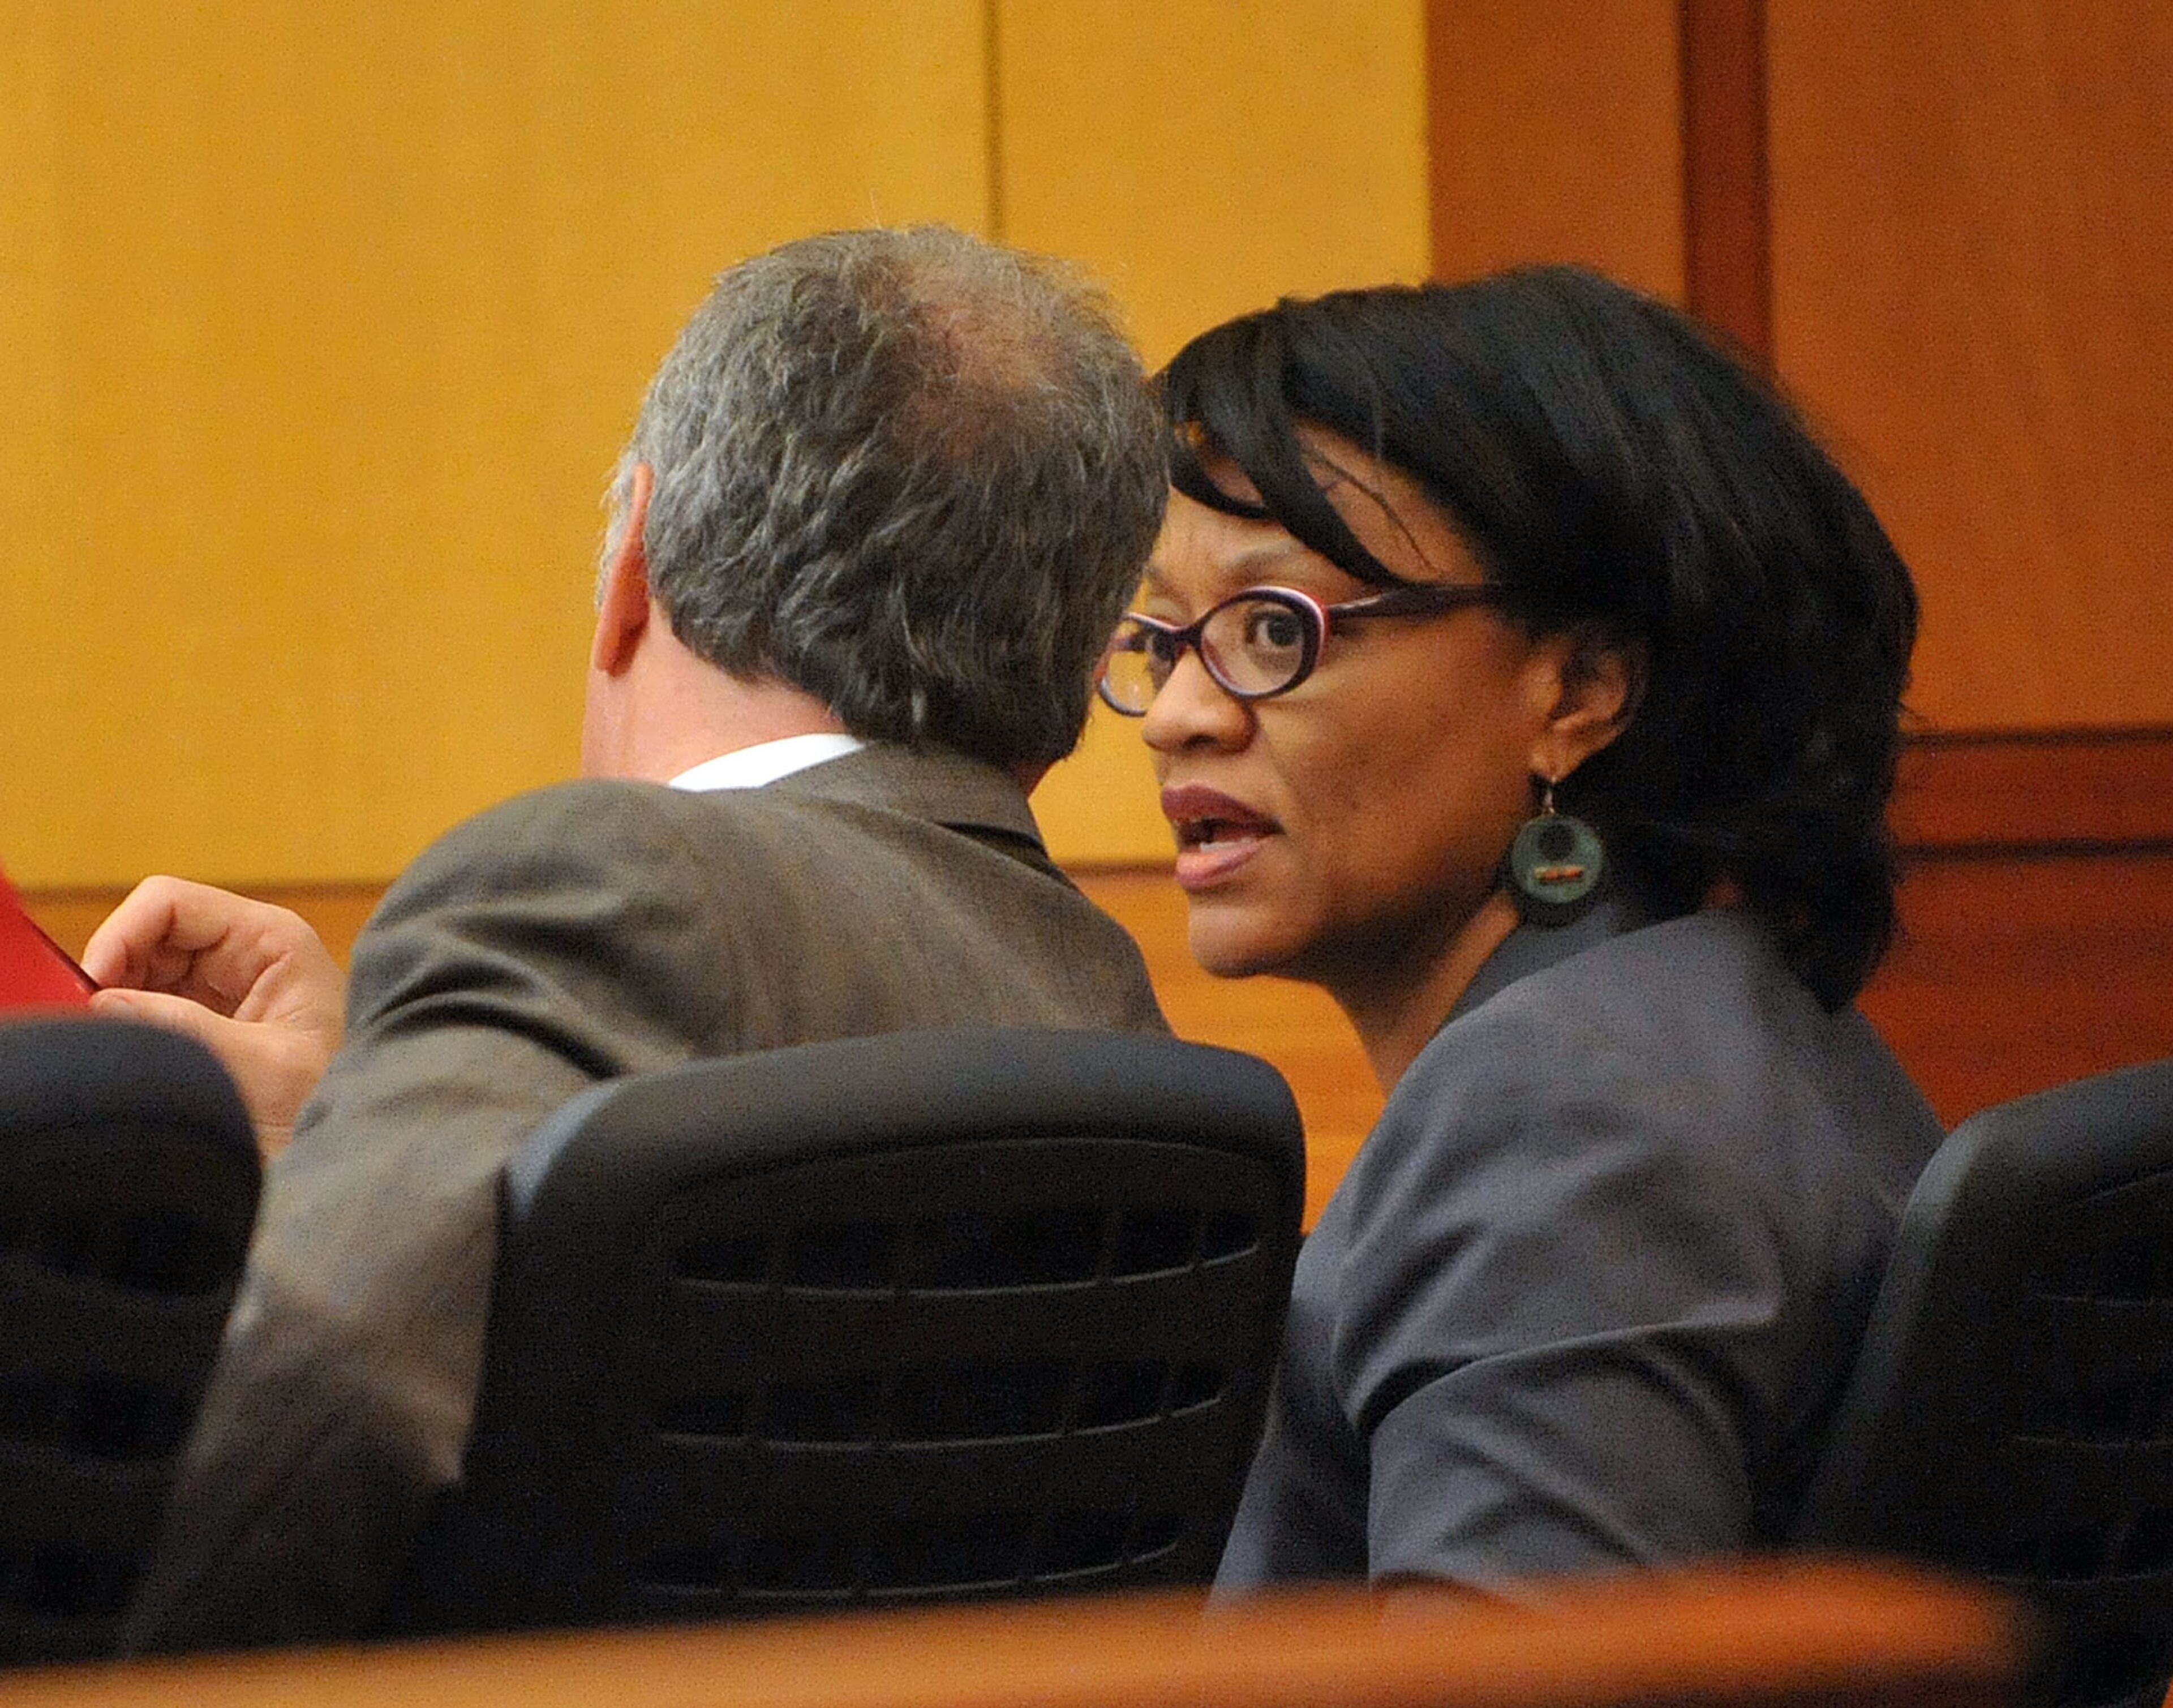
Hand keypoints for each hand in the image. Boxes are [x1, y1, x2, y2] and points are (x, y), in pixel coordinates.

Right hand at [82, 876, 346, 1155]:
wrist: (358, 1143)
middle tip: (88, 1023)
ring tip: (109, 1042)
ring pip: (142, 969)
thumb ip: (186, 1031)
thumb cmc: (331, 1102)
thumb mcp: (261, 1071)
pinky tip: (126, 1051)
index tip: (89, 987)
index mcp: (272, 940)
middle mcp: (247, 950)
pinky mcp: (212, 1017)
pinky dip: (131, 1021)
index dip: (119, 935)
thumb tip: (104, 1003)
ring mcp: (227, 983)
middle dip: (113, 972)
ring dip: (118, 999)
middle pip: (148, 934)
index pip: (170, 903)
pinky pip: (152, 1003)